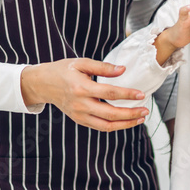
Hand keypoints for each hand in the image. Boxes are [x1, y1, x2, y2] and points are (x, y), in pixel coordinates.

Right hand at [20, 58, 147, 131]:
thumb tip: (122, 70)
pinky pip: (100, 127)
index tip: (141, 94)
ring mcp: (79, 115)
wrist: (43, 84)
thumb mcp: (81, 63)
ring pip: (106, 125)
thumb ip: (103, 67)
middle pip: (110, 114)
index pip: (109, 93)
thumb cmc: (63, 70)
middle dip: (131, 114)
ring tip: (140, 118)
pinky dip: (115, 125)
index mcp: (81, 88)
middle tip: (146, 110)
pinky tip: (126, 120)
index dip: (127, 94)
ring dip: (125, 124)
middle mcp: (80, 104)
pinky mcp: (79, 120)